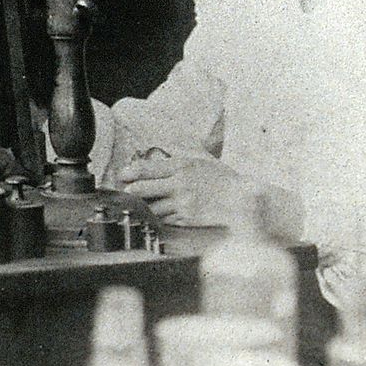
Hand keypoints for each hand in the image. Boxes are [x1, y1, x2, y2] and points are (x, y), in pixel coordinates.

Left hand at [118, 155, 254, 226]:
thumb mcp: (202, 158)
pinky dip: (158, 218)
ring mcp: (183, 203)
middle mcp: (179, 184)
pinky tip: (157, 215)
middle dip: (131, 191)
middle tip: (127, 191)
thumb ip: (182, 152)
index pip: (147, 169)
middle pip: (143, 189)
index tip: (122, 175)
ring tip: (139, 205)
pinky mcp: (187, 219)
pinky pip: (165, 220)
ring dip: (144, 206)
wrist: (242, 201)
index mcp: (182, 166)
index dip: (129, 172)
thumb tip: (163, 146)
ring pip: (152, 207)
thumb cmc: (223, 179)